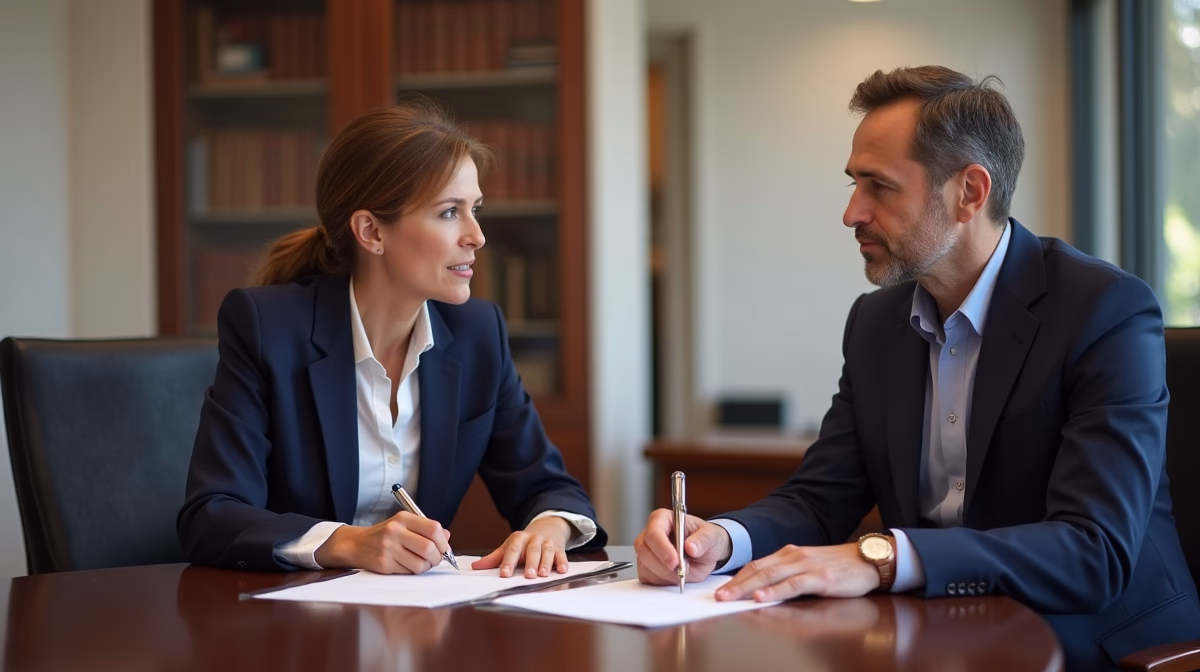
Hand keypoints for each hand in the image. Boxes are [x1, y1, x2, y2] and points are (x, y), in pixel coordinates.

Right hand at [314, 512, 450, 573]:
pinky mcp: (383, 563)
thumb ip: (426, 530)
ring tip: (420, 563)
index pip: (433, 529)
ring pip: (420, 564)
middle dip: (436, 558)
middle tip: (434, 559)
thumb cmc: (385, 535)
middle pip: (428, 548)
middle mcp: (395, 531)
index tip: (444, 548)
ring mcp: (388, 548)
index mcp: (404, 518)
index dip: (443, 542)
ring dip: (425, 567)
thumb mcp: (405, 525)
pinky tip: (406, 565)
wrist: (357, 544)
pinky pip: (408, 572)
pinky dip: (412, 572)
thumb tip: (447, 537)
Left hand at [472, 516, 572, 577]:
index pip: (512, 550)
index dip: (508, 562)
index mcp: (518, 539)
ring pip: (546, 552)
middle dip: (530, 563)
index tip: (504, 574)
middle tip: (528, 575)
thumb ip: (494, 558)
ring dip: (546, 563)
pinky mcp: (558, 548)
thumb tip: (476, 567)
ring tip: (543, 575)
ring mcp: (546, 543)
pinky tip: (562, 570)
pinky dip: (562, 562)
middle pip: (531, 551)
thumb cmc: (525, 542)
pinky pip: (561, 554)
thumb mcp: (509, 546)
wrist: (548, 526)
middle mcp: (533, 539)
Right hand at [634, 508, 731, 585]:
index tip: (675, 562)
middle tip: (680, 572)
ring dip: (664, 575)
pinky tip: (674, 577)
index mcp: (663, 518)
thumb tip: (691, 547)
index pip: (654, 533)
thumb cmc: (705, 539)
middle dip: (662, 565)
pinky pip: (647, 578)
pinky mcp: (646, 567)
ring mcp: (646, 551)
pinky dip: (661, 582)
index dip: (663, 549)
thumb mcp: (711, 536)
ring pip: (644, 566)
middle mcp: (650, 533)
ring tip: (682, 572)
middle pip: (643, 550)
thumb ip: (703, 540)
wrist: (705, 553)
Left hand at [715, 542, 879, 601]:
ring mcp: (806, 566)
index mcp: (789, 554)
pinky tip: (762, 598)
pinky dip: (775, 592)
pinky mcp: (820, 577)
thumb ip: (789, 573)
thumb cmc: (839, 566)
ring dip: (748, 588)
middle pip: (758, 570)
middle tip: (718, 596)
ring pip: (770, 576)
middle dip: (736, 584)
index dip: (737, 577)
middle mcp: (794, 556)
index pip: (756, 564)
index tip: (721, 589)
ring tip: (731, 598)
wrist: (868, 559)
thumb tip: (765, 588)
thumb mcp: (809, 566)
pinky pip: (793, 585)